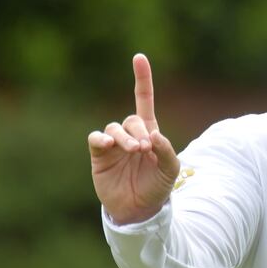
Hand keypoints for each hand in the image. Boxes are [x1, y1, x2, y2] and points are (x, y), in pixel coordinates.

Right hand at [88, 53, 180, 223]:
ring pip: (114, 128)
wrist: (139, 210)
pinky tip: (109, 144)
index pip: (144, 99)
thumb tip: (153, 134)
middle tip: (145, 148)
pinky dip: (101, 138)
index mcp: (149, 132)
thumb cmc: (157, 187)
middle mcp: (130, 134)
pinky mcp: (99, 155)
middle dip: (139, 131)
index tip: (139, 57)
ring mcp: (113, 144)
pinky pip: (95, 139)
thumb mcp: (171, 169)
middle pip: (132, 119)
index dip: (142, 79)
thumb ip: (166, 150)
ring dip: (124, 137)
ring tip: (134, 150)